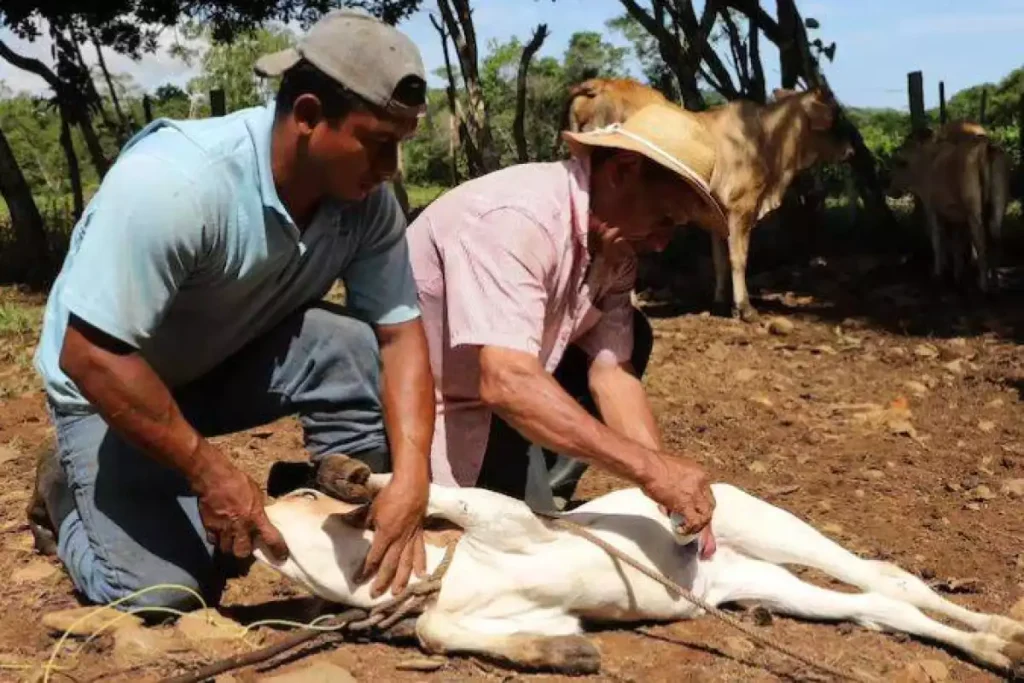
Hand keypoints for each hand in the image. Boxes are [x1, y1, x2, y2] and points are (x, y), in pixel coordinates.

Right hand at [193, 451, 287, 561]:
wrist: (214, 478)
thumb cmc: (238, 481)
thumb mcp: (256, 493)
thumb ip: (258, 508)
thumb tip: (260, 515)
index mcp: (256, 517)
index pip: (271, 538)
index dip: (278, 549)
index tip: (282, 557)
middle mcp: (240, 527)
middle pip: (242, 552)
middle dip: (244, 552)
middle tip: (245, 545)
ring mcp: (224, 529)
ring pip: (226, 549)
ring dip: (230, 546)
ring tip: (232, 540)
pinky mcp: (209, 527)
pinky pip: (214, 541)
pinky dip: (217, 539)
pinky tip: (220, 533)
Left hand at [358, 474, 427, 597]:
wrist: (411, 484)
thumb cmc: (390, 494)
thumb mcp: (372, 508)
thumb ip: (361, 520)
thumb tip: (348, 525)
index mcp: (385, 534)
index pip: (374, 557)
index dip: (365, 570)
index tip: (357, 580)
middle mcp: (399, 540)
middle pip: (390, 565)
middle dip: (382, 581)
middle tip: (375, 595)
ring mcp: (411, 538)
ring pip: (406, 563)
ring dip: (402, 579)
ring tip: (398, 593)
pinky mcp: (419, 533)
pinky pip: (420, 551)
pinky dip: (421, 563)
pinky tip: (421, 575)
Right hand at [642, 453, 715, 557]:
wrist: (648, 466)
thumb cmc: (653, 467)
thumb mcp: (672, 473)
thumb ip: (677, 486)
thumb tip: (672, 502)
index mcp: (698, 473)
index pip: (707, 494)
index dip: (700, 505)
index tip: (695, 512)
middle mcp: (701, 482)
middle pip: (709, 505)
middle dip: (702, 517)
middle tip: (694, 525)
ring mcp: (694, 493)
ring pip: (705, 515)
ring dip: (697, 525)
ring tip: (687, 529)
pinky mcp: (686, 504)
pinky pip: (694, 521)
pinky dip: (689, 528)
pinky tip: (681, 530)